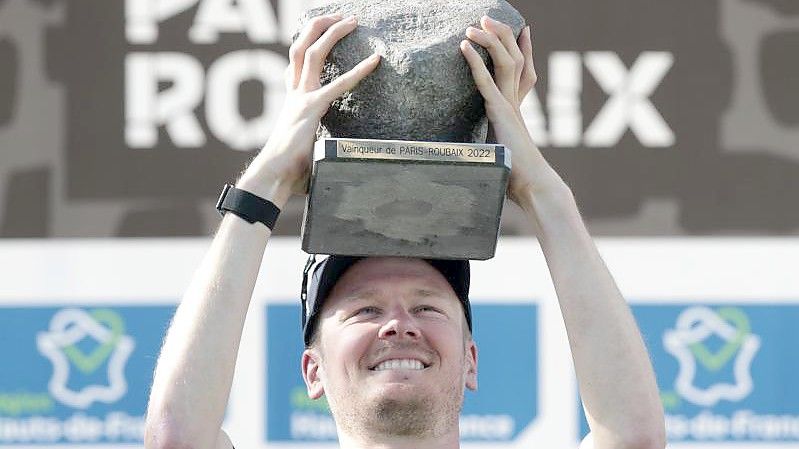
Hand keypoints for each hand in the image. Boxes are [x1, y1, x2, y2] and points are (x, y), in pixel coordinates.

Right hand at [239, 14, 380, 204]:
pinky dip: (358, 71)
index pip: (295, 66)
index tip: (320, 35)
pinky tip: (375, 60)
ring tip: (351, 20)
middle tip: (340, 17)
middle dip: (319, 27)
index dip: (307, 47)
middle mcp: (293, 94)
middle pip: (301, 48)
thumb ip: (318, 145)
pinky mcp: (312, 108)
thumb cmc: (288, 172)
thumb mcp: (305, 149)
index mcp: (291, 102)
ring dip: (332, 32)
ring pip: (313, 53)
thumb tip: (334, 161)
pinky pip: (338, 83)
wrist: (272, 177)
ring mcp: (301, 98)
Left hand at [461, 17, 562, 207]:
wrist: (533, 186)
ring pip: (505, 62)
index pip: (521, 72)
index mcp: (515, 110)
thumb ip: (491, 146)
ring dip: (489, 40)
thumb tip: (479, 154)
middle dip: (502, 35)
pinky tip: (464, 46)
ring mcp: (509, 105)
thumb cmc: (517, 178)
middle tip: (488, 17)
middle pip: (515, 58)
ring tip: (474, 24)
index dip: (521, 49)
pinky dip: (475, 61)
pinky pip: (486, 80)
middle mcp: (515, 103)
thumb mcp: (498, 154)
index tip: (521, 32)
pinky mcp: (500, 112)